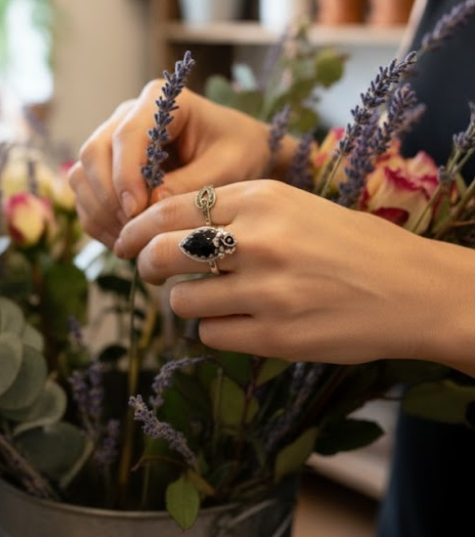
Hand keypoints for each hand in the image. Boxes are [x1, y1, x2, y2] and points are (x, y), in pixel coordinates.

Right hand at [68, 80, 283, 247]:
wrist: (243, 152)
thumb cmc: (241, 151)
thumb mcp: (228, 167)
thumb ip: (191, 185)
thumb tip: (150, 207)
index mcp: (162, 102)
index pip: (126, 134)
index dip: (125, 175)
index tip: (136, 210)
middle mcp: (130, 115)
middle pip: (95, 152)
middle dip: (108, 196)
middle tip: (133, 231)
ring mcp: (115, 139)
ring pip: (84, 173)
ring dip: (99, 211)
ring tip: (130, 240)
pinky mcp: (110, 166)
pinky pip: (87, 192)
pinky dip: (98, 219)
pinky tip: (124, 240)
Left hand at [114, 179, 465, 367]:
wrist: (410, 289)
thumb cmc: (347, 242)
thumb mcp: (291, 205)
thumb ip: (233, 211)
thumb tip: (165, 229)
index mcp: (260, 198)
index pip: (168, 210)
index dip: (136, 228)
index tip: (125, 240)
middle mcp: (258, 240)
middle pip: (161, 254)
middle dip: (144, 265)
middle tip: (148, 271)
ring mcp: (266, 291)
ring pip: (182, 301)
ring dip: (186, 302)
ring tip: (212, 298)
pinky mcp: (276, 337)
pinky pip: (212, 336)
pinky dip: (216, 330)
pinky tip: (241, 320)